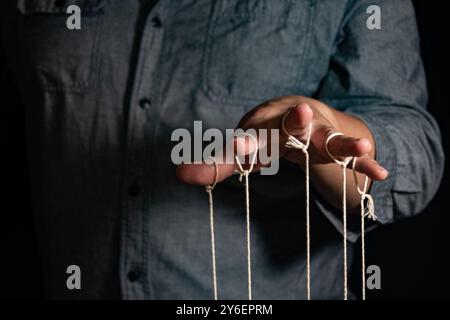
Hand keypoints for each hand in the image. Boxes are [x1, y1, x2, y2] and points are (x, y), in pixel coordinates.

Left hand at [176, 96, 387, 188]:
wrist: (304, 115)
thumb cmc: (269, 135)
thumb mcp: (245, 148)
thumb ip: (217, 164)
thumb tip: (178, 174)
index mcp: (265, 122)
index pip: (253, 135)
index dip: (248, 142)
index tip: (241, 149)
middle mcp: (292, 122)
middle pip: (293, 125)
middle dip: (295, 123)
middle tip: (301, 115)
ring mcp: (319, 133)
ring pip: (329, 136)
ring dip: (343, 141)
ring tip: (362, 146)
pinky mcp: (339, 145)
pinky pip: (353, 156)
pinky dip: (365, 164)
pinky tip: (379, 173)